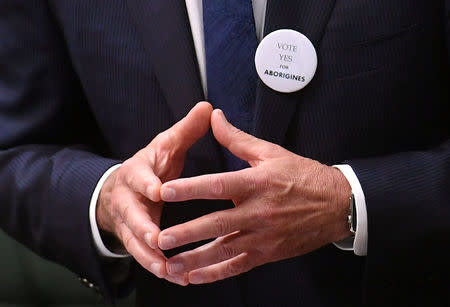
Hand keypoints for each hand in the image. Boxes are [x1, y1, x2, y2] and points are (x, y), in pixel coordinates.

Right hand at [96, 102, 212, 284]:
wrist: (123, 188)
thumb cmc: (151, 166)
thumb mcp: (166, 145)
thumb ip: (186, 130)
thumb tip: (208, 108)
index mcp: (137, 172)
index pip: (139, 176)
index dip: (147, 183)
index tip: (158, 190)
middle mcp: (129, 199)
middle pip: (132, 214)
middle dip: (144, 227)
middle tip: (158, 239)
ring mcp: (129, 222)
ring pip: (136, 242)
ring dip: (152, 257)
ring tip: (170, 269)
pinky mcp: (135, 241)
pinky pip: (145, 257)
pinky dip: (159, 268)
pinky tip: (178, 278)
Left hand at [157, 109, 351, 283]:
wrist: (338, 204)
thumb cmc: (303, 175)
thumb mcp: (271, 152)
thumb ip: (237, 138)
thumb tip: (214, 117)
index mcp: (257, 183)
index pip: (218, 186)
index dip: (190, 189)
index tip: (166, 192)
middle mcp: (259, 211)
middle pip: (218, 223)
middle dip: (187, 232)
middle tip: (160, 238)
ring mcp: (264, 236)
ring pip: (225, 250)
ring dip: (196, 260)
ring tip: (170, 266)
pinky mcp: (269, 253)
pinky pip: (239, 265)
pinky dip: (216, 274)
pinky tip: (196, 277)